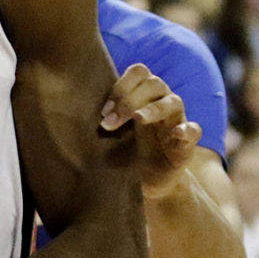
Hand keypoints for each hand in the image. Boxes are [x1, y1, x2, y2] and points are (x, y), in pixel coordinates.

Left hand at [100, 64, 200, 198]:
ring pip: (174, 101)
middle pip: (154, 83)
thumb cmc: (122, 153)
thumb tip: (64, 105)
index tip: (103, 111)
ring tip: (138, 119)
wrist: (145, 184)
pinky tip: (176, 134)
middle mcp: (161, 104)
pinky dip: (187, 130)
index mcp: (143, 97)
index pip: (139, 73)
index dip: (121, 85)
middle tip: (109, 122)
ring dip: (153, 108)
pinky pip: (195, 130)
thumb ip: (99, 116)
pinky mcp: (186, 146)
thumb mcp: (109, 133)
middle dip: (129, 99)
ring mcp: (176, 122)